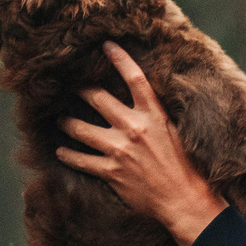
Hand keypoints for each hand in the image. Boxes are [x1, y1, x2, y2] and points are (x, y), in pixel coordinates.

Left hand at [56, 41, 226, 245]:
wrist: (184, 199)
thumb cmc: (185, 166)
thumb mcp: (176, 131)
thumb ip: (156, 114)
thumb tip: (144, 98)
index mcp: (154, 115)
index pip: (134, 77)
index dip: (119, 58)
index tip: (106, 45)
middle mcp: (134, 128)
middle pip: (97, 98)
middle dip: (80, 89)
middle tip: (70, 85)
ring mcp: (120, 150)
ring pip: (81, 128)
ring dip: (67, 121)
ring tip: (60, 118)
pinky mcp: (111, 172)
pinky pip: (81, 160)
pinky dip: (68, 154)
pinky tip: (60, 150)